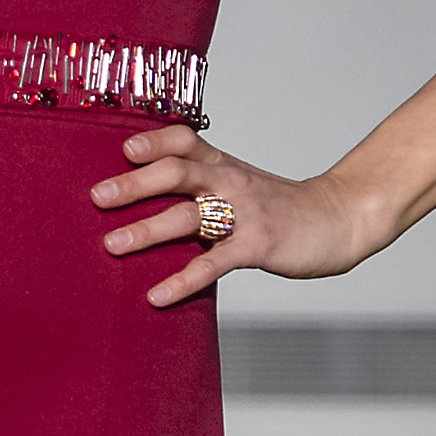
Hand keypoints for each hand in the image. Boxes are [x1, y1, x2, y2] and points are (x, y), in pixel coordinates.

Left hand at [92, 126, 374, 306]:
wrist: (338, 220)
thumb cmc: (281, 207)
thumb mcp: (241, 184)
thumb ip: (201, 186)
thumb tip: (146, 198)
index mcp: (223, 164)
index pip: (184, 140)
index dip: (153, 141)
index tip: (122, 150)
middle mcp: (230, 182)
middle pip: (177, 172)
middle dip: (134, 184)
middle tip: (97, 198)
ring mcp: (244, 213)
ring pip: (188, 216)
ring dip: (147, 230)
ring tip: (112, 246)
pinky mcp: (257, 245)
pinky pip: (212, 263)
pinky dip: (182, 280)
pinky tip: (157, 296)